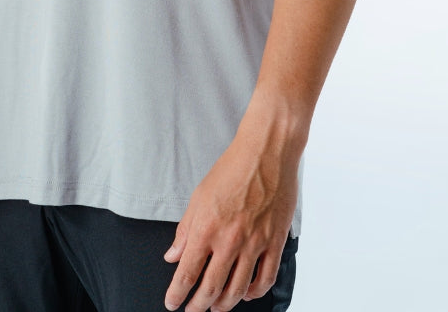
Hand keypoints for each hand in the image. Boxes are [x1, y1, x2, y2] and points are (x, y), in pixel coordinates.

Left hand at [162, 121, 299, 310]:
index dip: (177, 294)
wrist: (266, 152)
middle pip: (211, 288)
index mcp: (207, 227)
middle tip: (192, 310)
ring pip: (238, 289)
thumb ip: (185, 229)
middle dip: (198, 306)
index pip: (187, 273)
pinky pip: (265, 279)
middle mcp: (230, 240)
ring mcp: (255, 243)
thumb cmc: (232, 169)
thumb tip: (173, 255)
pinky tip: (245, 293)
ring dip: (224, 304)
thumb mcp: (199, 195)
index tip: (172, 303)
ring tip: (216, 307)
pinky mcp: (275, 242)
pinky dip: (253, 293)